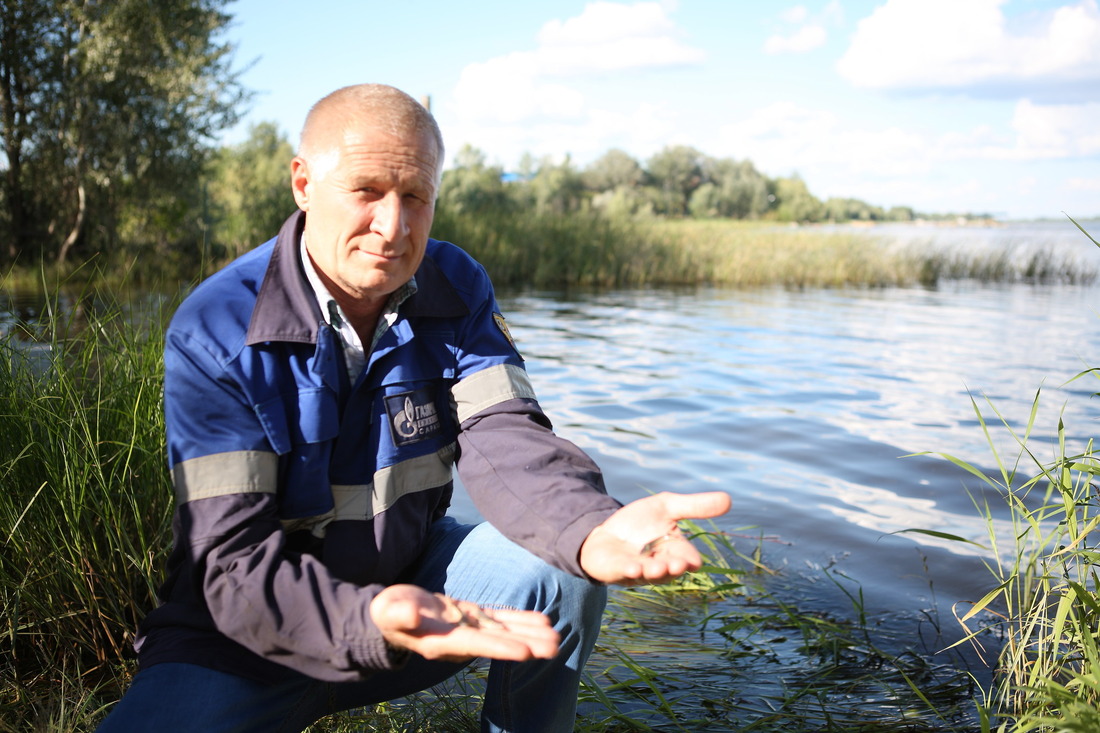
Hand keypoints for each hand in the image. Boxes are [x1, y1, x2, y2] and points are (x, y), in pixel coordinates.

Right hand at [369, 585, 559, 663]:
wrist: (391, 613)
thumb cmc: (387, 612)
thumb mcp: (388, 610)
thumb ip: (400, 613)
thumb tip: (413, 614)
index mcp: (442, 641)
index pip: (476, 644)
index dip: (500, 647)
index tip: (525, 652)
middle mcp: (460, 639)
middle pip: (498, 641)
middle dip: (526, 644)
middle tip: (556, 648)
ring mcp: (469, 628)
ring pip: (505, 630)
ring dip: (530, 633)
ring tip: (557, 636)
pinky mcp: (472, 617)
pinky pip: (500, 618)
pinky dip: (520, 619)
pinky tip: (541, 620)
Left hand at [579, 491, 731, 585]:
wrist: (606, 532)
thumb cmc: (640, 523)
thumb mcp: (666, 507)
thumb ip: (694, 505)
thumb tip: (730, 499)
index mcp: (675, 551)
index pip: (688, 559)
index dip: (689, 560)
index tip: (692, 561)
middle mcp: (660, 565)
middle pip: (671, 571)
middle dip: (673, 568)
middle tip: (676, 565)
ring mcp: (639, 571)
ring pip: (649, 575)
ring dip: (653, 571)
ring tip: (655, 567)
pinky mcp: (617, 571)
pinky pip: (625, 574)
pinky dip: (630, 571)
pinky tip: (632, 567)